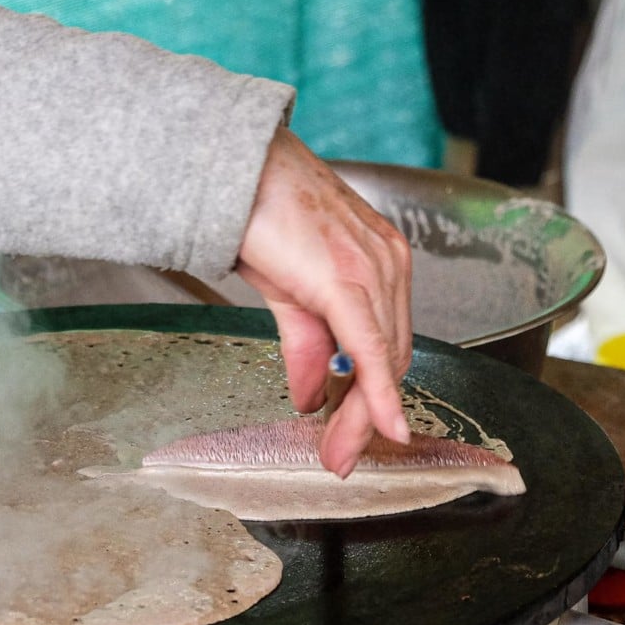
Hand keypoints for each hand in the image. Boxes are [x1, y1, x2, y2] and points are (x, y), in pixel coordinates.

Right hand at [235, 127, 412, 476]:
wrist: (230, 167)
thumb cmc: (257, 211)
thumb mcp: (288, 288)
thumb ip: (307, 343)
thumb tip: (311, 396)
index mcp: (381, 261)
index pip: (388, 344)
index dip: (376, 398)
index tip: (355, 439)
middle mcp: (388, 262)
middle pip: (393, 358)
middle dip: (368, 415)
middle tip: (342, 457)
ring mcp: (374, 267)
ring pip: (384, 360)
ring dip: (364, 414)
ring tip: (340, 454)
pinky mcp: (348, 276)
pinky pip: (371, 348)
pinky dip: (380, 392)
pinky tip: (383, 426)